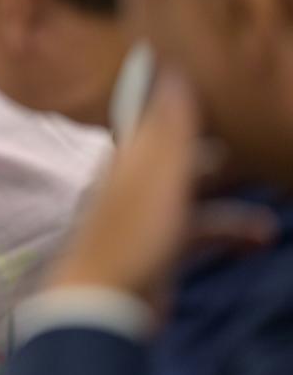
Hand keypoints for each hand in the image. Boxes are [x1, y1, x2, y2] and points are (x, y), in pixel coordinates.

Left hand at [48, 69, 274, 310]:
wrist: (104, 305)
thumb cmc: (132, 234)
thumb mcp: (156, 175)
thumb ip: (167, 127)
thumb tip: (169, 69)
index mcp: (126, 162)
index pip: (151, 124)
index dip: (176, 108)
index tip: (209, 94)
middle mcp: (133, 188)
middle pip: (177, 162)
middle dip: (213, 157)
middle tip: (251, 152)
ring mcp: (146, 223)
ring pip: (196, 202)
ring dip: (234, 208)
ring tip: (270, 219)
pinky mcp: (159, 256)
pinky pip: (200, 236)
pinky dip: (229, 236)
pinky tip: (259, 241)